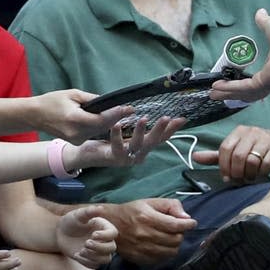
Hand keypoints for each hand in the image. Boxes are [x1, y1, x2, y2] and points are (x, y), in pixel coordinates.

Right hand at [31, 89, 130, 143]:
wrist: (35, 115)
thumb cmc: (52, 101)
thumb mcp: (73, 94)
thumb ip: (92, 99)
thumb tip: (108, 102)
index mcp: (74, 119)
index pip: (101, 120)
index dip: (116, 115)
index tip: (128, 109)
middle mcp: (76, 133)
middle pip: (103, 127)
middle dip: (117, 118)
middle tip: (130, 110)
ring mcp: (76, 139)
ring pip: (99, 132)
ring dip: (110, 123)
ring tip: (122, 114)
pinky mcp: (76, 142)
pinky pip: (93, 134)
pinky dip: (100, 127)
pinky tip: (108, 120)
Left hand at [55, 204, 117, 268]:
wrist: (60, 233)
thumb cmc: (70, 221)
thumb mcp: (77, 215)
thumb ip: (89, 212)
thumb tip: (101, 208)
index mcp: (103, 227)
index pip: (113, 233)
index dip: (105, 236)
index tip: (93, 234)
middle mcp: (104, 240)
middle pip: (112, 248)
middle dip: (99, 247)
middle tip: (85, 243)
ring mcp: (99, 251)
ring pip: (106, 259)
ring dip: (94, 256)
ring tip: (81, 250)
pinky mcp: (92, 259)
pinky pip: (95, 265)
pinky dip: (86, 262)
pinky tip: (76, 254)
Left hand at [67, 116, 185, 171]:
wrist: (88, 154)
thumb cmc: (109, 140)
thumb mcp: (128, 132)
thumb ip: (140, 125)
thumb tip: (153, 111)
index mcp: (144, 148)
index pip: (162, 138)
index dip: (172, 129)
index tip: (182, 118)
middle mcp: (138, 155)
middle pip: (153, 142)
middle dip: (160, 130)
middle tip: (167, 117)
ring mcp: (127, 158)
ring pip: (137, 145)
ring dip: (141, 131)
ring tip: (143, 119)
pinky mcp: (113, 158)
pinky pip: (117, 146)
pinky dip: (117, 135)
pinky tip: (117, 124)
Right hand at [103, 198, 196, 265]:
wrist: (109, 225)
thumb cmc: (132, 211)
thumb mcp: (150, 202)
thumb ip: (170, 206)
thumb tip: (186, 217)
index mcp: (148, 218)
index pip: (175, 225)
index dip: (187, 225)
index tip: (192, 223)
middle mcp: (145, 234)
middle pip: (175, 240)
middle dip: (181, 234)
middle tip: (178, 229)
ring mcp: (142, 249)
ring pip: (170, 252)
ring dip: (174, 244)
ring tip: (170, 238)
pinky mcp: (140, 258)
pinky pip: (161, 260)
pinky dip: (165, 253)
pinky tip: (161, 245)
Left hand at [190, 125, 269, 182]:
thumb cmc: (256, 149)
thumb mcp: (236, 151)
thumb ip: (216, 156)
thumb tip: (194, 157)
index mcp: (239, 131)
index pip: (225, 148)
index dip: (223, 166)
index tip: (226, 177)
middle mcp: (252, 132)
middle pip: (237, 156)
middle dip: (236, 172)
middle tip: (239, 179)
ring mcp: (267, 138)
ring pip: (251, 161)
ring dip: (249, 174)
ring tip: (250, 177)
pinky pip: (266, 164)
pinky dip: (261, 173)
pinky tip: (261, 174)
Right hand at [210, 9, 269, 102]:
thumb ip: (263, 21)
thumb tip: (260, 13)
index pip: (256, 83)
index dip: (242, 85)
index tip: (229, 84)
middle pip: (247, 93)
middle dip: (230, 94)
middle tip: (215, 95)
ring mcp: (268, 83)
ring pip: (243, 93)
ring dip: (227, 94)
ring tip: (212, 94)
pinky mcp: (264, 82)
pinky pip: (244, 87)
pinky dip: (230, 88)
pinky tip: (217, 86)